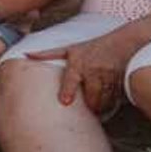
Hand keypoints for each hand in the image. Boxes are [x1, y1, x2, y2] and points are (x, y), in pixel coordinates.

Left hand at [26, 32, 140, 113]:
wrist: (124, 42)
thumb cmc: (94, 47)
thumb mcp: (72, 48)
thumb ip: (50, 54)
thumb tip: (26, 54)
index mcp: (78, 61)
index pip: (72, 78)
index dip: (68, 90)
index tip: (65, 101)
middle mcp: (92, 68)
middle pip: (90, 97)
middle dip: (91, 105)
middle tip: (90, 108)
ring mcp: (106, 75)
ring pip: (101, 101)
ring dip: (100, 106)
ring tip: (98, 106)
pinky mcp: (119, 82)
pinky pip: (113, 99)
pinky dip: (111, 102)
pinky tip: (109, 98)